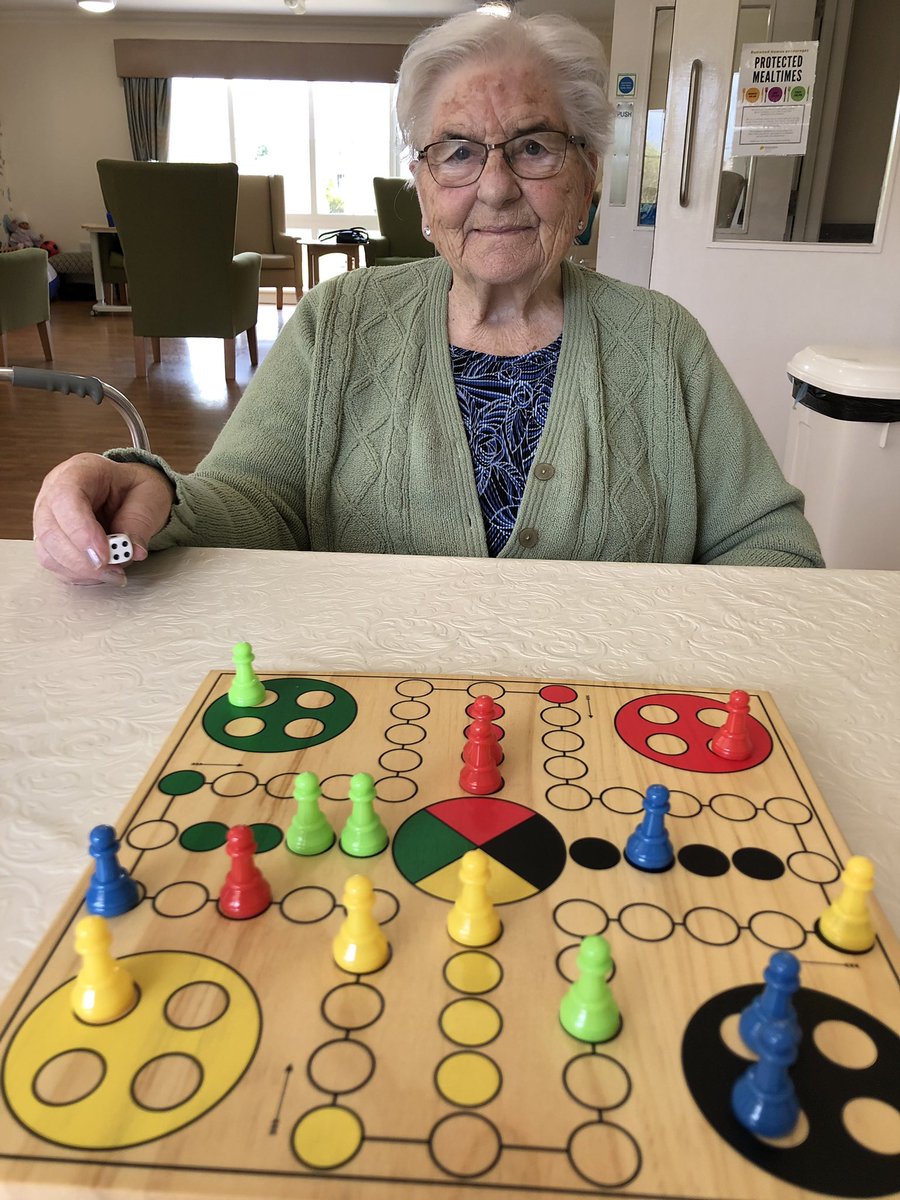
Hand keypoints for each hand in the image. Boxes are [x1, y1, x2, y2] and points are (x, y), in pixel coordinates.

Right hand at [33, 453, 174, 584]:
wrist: (129, 493)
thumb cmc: (135, 489)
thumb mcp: (149, 497)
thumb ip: (139, 522)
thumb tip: (133, 551)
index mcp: (80, 471)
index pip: (65, 497)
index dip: (81, 529)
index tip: (104, 554)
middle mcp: (55, 491)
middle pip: (50, 529)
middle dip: (81, 558)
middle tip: (112, 570)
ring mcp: (47, 516)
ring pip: (48, 551)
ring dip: (81, 571)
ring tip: (114, 573)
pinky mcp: (49, 540)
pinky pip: (54, 564)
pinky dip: (78, 575)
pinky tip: (102, 573)